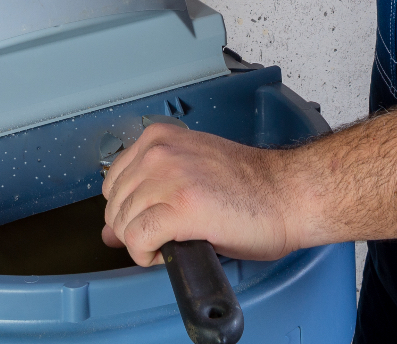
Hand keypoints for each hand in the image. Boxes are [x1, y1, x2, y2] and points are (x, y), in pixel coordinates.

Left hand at [100, 123, 302, 266]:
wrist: (287, 194)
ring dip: (142, 245)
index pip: (113, 183)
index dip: (128, 211)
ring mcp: (169, 178)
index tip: (151, 220)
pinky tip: (169, 252)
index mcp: (159, 139)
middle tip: (165, 238)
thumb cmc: (250, 188)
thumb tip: (109, 233)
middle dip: (133, 232)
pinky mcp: (181, 208)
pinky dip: (147, 256)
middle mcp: (159, 153)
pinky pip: (138, 240)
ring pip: (123, 225)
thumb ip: (147, 197)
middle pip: (114, 207)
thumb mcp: (190, 178)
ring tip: (173, 244)